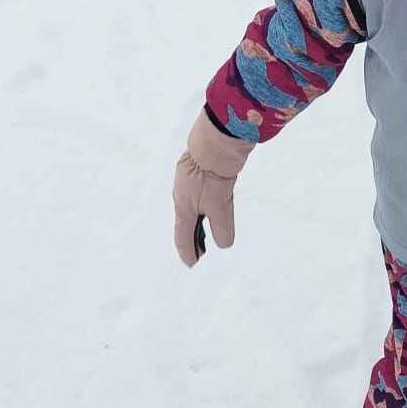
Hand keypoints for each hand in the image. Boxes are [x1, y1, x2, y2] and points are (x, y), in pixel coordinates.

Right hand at [173, 112, 252, 266]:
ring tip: (206, 233)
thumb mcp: (220, 207)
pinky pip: (198, 197)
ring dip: (198, 223)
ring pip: (192, 209)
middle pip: (185, 224)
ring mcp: (188, 185)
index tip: (192, 264)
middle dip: (191, 239)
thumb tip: (224, 245)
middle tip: (199, 253)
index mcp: (184, 209)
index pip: (183, 238)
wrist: (214, 143)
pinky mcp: (196, 174)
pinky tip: (211, 206)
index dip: (188, 252)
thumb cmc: (212, 175)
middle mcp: (182, 198)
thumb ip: (221, 228)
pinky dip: (203, 207)